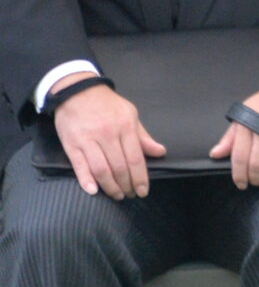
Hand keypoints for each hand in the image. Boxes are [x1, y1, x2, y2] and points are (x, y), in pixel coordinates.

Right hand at [51, 82, 165, 198]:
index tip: (143, 190)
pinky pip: (79, 165)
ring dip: (110, 186)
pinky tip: (93, 191)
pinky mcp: (71, 144)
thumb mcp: (130, 114)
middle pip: (119, 167)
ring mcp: (88, 140)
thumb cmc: (107, 104)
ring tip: (117, 195)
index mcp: (125, 127)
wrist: (77, 91)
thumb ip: (143, 136)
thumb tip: (160, 152)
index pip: (135, 158)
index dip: (140, 178)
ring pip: (101, 169)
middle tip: (130, 195)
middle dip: (127, 185)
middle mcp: (107, 134)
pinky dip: (86, 180)